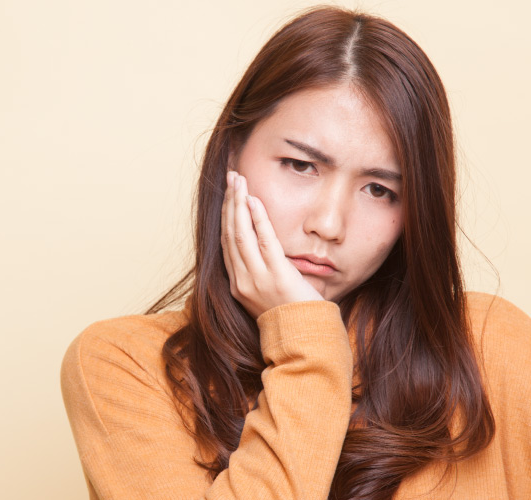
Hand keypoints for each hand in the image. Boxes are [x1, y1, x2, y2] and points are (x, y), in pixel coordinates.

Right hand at [221, 170, 324, 318]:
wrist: (304, 337)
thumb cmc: (291, 315)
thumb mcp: (267, 293)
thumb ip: (260, 271)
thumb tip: (261, 246)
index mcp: (237, 284)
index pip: (226, 242)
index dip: (226, 215)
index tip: (229, 193)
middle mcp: (242, 280)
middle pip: (229, 233)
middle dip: (229, 202)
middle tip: (232, 177)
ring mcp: (257, 278)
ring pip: (240, 234)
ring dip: (239, 204)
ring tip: (239, 181)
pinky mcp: (277, 275)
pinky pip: (264, 242)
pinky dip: (257, 220)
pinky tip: (254, 201)